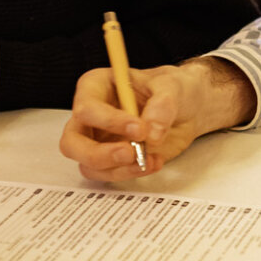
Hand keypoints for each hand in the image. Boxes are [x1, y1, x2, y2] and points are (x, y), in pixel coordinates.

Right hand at [59, 56, 255, 181]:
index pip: (87, 108)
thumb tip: (151, 132)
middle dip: (99, 154)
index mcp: (96, 86)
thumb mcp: (173, 86)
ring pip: (88, 164)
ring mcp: (99, 140)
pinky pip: (109, 174)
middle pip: (72, 142)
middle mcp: (91, 115)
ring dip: (118, 168)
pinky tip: (154, 162)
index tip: (139, 129)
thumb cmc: (173, 88)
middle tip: (131, 153)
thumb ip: (162, 105)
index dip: (109, 121)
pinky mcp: (112, 159)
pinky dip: (131, 173)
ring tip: (149, 159)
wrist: (188, 108)